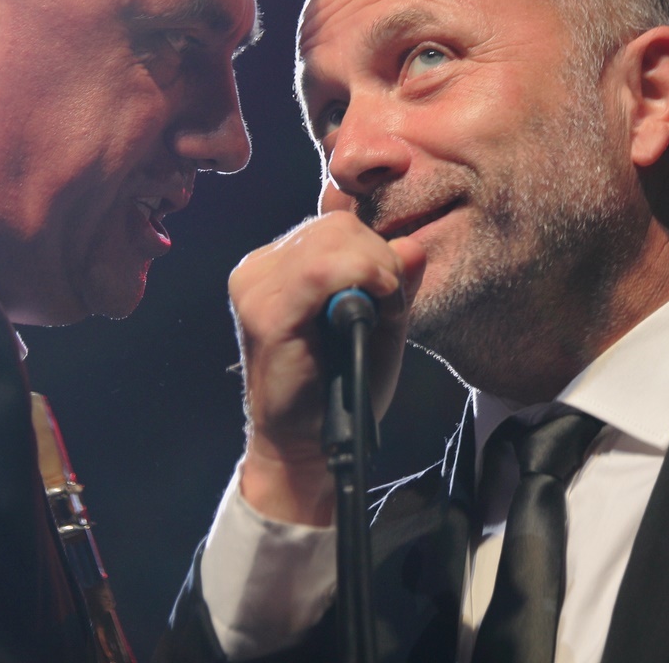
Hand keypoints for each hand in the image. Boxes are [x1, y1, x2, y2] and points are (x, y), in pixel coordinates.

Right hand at [229, 211, 425, 524]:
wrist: (306, 444)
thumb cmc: (340, 386)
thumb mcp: (377, 326)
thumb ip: (393, 284)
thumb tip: (412, 246)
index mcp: (280, 264)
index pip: (338, 224)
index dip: (375, 251)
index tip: (386, 292)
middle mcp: (260, 268)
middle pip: (338, 225)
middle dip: (377, 259)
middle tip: (382, 306)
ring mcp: (256, 287)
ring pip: (332, 239)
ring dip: (370, 271)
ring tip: (368, 315)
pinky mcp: (264, 312)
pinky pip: (318, 270)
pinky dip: (355, 279)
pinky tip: (363, 309)